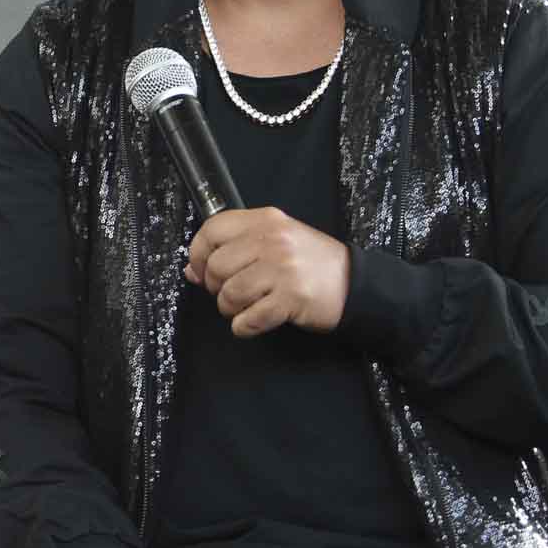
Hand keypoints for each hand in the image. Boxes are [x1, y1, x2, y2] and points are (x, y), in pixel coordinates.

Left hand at [184, 206, 350, 336]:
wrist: (355, 284)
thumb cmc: (310, 263)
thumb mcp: (275, 241)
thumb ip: (234, 248)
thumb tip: (192, 269)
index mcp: (266, 221)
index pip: (212, 229)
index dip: (198, 253)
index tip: (201, 269)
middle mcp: (273, 240)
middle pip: (217, 266)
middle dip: (215, 287)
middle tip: (229, 293)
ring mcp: (283, 269)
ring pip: (230, 294)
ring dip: (230, 309)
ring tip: (244, 307)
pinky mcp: (292, 298)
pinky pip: (249, 318)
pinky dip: (244, 326)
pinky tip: (253, 321)